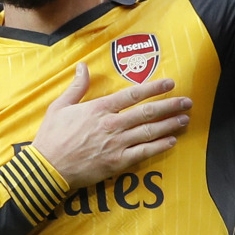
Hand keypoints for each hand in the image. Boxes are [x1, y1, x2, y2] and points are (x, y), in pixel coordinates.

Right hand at [31, 63, 191, 189]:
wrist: (47, 168)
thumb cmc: (51, 136)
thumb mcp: (59, 106)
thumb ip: (76, 87)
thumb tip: (82, 66)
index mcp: (99, 109)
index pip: (133, 94)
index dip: (154, 88)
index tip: (170, 84)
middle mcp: (111, 124)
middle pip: (147, 112)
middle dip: (170, 105)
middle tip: (187, 102)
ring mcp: (116, 144)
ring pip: (149, 131)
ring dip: (169, 124)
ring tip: (185, 119)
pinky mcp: (117, 163)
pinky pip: (144, 153)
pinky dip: (159, 146)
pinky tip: (171, 141)